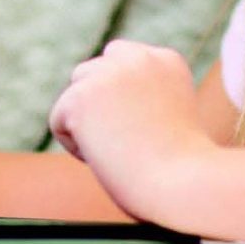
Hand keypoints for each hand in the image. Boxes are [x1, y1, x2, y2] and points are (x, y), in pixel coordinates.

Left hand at [46, 39, 210, 222]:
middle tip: (127, 142)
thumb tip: (100, 105)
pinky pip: (59, 122)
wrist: (185, 185)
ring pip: (73, 94)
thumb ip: (141, 98)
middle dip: (98, 105)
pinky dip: (76, 147)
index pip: (121, 62)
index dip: (124, 99)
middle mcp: (137, 58)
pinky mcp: (79, 98)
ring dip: (87, 124)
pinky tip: (108, 158)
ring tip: (120, 152)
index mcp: (165, 60)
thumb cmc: (183, 170)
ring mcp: (107, 74)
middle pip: (91, 72)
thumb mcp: (169, 119)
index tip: (144, 128)